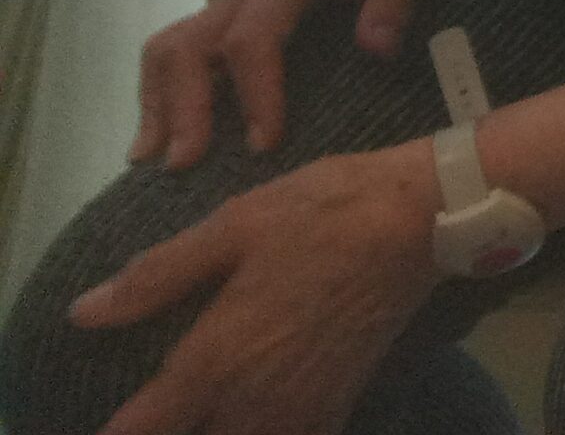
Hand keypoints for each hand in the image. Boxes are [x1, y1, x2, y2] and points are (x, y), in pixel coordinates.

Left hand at [70, 143, 442, 434]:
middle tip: (166, 407)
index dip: (116, 431)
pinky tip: (261, 410)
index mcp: (214, 362)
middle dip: (173, 429)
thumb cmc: (321, 211)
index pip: (143, 428)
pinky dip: (269, 429)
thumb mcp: (232, 226)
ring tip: (207, 408)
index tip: (106, 422)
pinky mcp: (339, 403)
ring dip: (220, 427)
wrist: (424, 218)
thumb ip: (156, 277)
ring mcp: (300, 410)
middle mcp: (252, 402)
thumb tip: (83, 314)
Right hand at [133, 0, 443, 168]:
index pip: (253, 37)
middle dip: (183, 106)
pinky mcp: (225, 15)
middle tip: (185, 165)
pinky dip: (163, 95)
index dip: (255, 92)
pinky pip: (178, 54)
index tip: (265, 143)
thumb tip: (376, 48)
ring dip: (158, 103)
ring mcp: (227, 1)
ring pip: (169, 48)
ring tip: (153, 161)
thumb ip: (394, 0)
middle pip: (189, 45)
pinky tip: (162, 137)